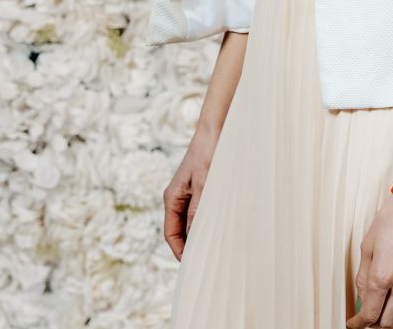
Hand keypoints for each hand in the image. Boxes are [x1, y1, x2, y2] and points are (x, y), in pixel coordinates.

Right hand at [161, 128, 218, 260]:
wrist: (217, 128)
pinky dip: (208, 222)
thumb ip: (198, 208)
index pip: (170, 233)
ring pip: (192, 222)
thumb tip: (194, 235)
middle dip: (190, 246)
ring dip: (200, 234)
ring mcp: (190, 193)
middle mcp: (178, 197)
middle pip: (180, 230)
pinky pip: (202, 212)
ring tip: (215, 248)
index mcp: (172, 197)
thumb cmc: (208, 152)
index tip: (191, 264)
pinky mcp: (202, 188)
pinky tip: (221, 228)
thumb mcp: (203, 182)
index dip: (179, 251)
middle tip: (206, 261)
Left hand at [346, 179, 392, 326]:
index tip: (354, 324)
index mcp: (381, 275)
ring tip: (385, 308)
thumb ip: (363, 277)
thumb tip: (362, 297)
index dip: (359, 324)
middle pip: (387, 321)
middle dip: (374, 323)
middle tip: (368, 317)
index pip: (369, 314)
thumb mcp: (367, 248)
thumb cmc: (392, 221)